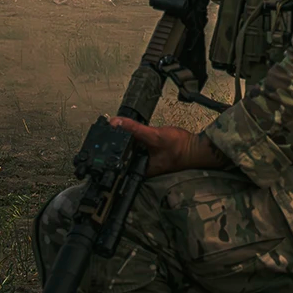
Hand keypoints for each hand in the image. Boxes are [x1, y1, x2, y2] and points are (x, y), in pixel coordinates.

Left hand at [109, 117, 228, 175]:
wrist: (197, 148)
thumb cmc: (179, 147)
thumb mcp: (154, 136)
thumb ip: (135, 129)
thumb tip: (116, 122)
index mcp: (137, 170)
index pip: (116, 162)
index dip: (104, 153)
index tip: (96, 141)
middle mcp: (139, 167)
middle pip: (121, 155)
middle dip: (113, 145)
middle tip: (104, 131)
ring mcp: (145, 161)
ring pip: (128, 150)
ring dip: (123, 140)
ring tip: (114, 129)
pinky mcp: (150, 153)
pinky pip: (136, 146)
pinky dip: (133, 139)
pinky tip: (132, 131)